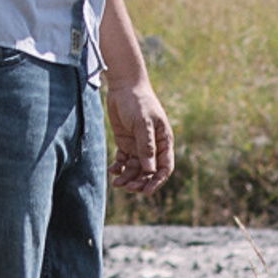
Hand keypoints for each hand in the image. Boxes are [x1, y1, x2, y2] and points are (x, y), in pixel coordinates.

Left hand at [105, 73, 174, 196]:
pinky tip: (112, 171)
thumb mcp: (143, 123)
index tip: (147, 191)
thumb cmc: (138, 101)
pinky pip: (123, 161)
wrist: (124, 86)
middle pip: (149, 172)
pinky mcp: (125, 143)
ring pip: (135, 169)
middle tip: (129, 187)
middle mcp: (153, 147)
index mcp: (164, 142)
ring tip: (117, 183)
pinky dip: (119, 168)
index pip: (165, 168)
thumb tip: (149, 170)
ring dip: (128, 177)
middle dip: (140, 182)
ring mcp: (138, 146)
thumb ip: (146, 146)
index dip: (157, 181)